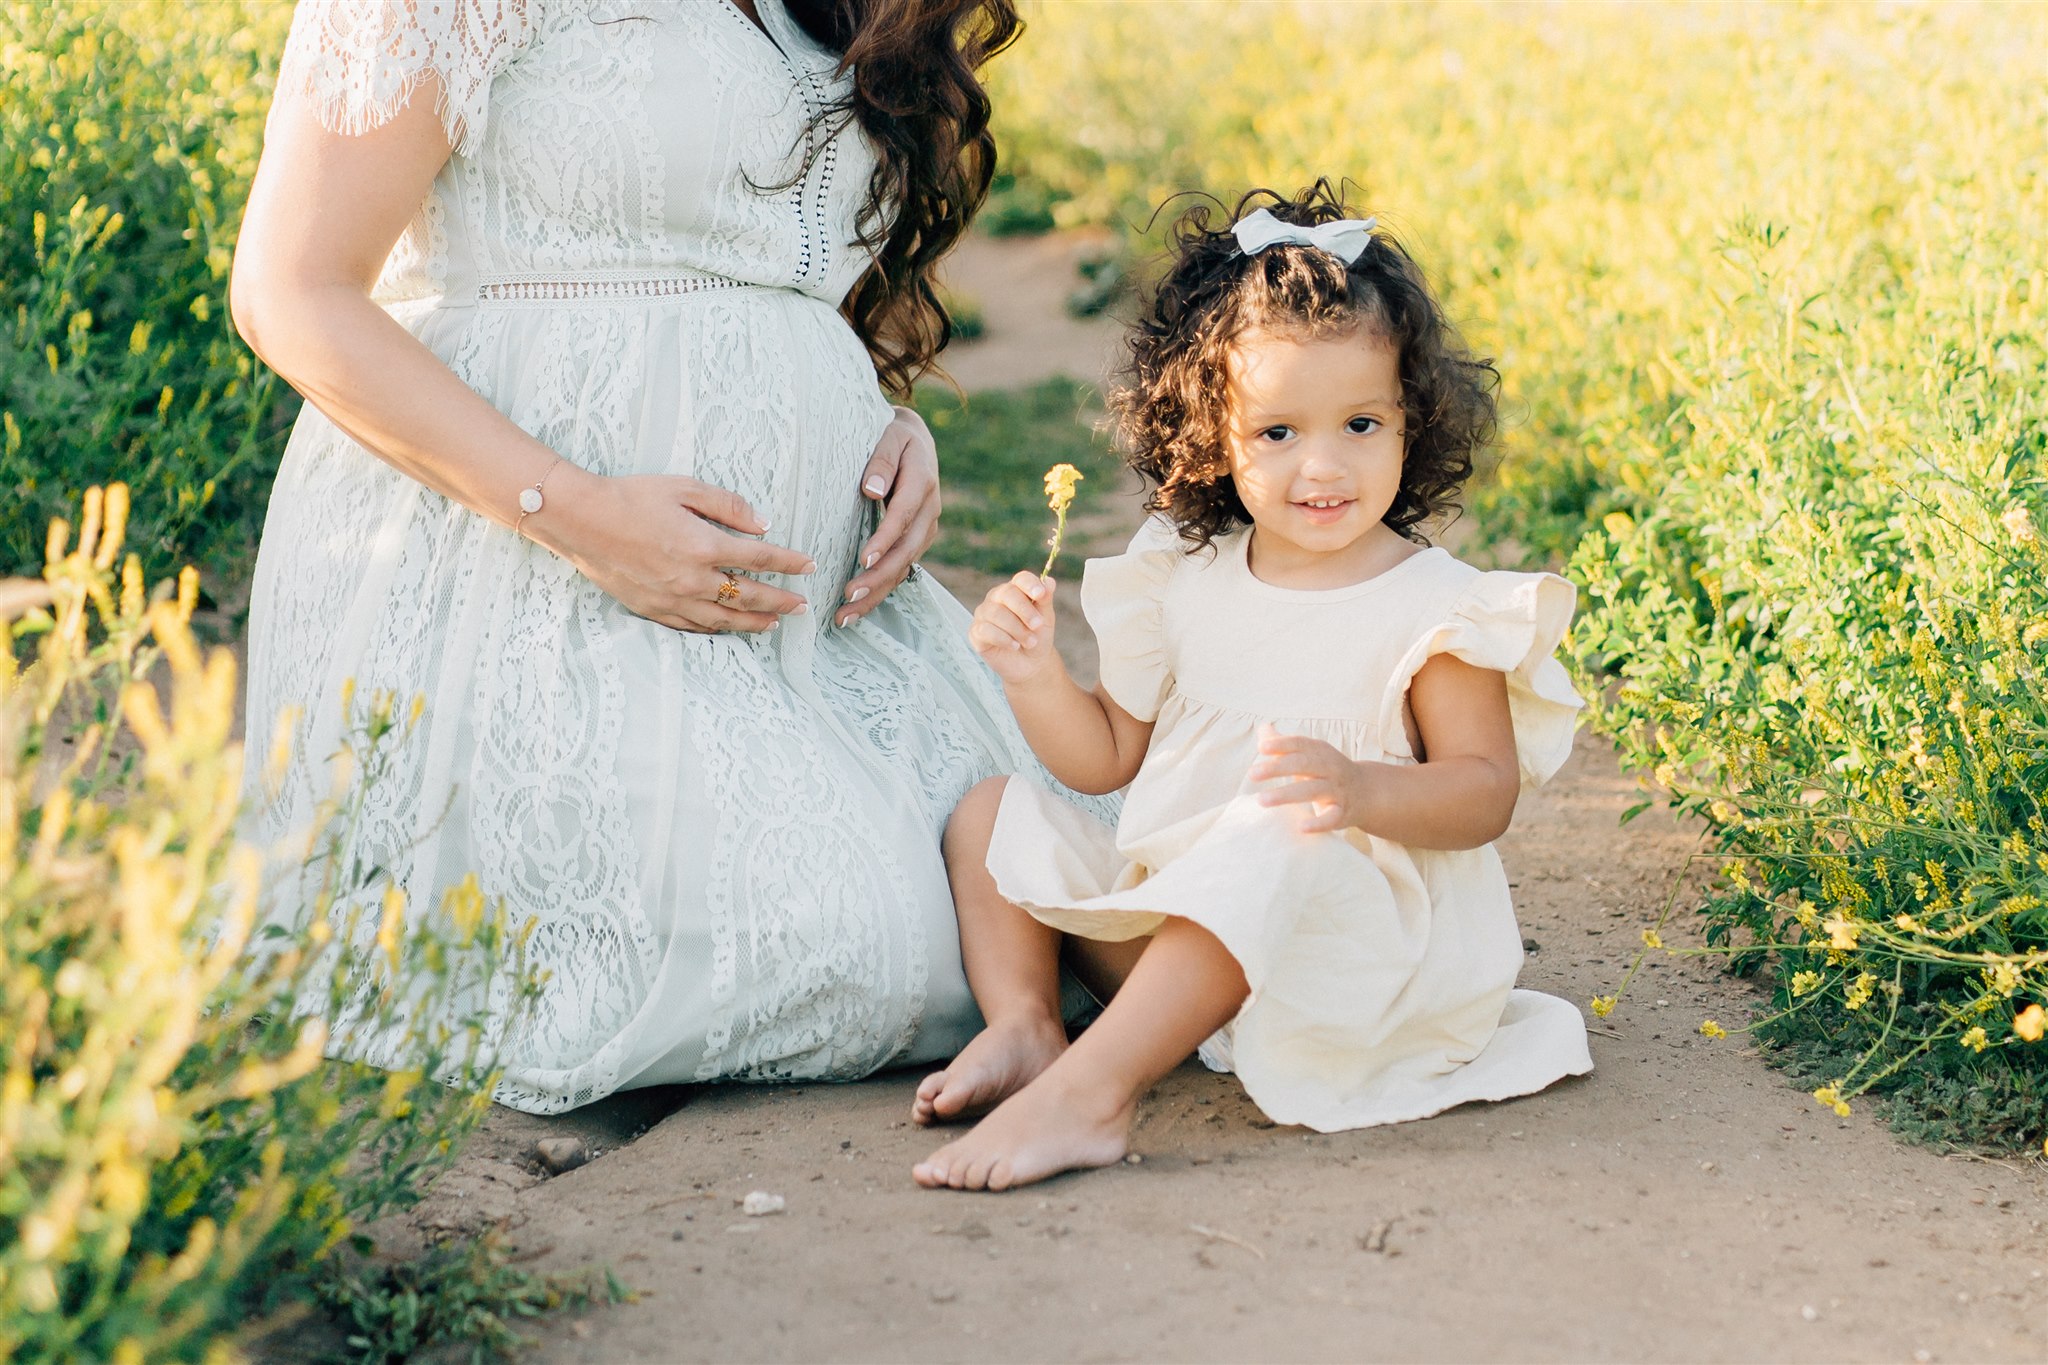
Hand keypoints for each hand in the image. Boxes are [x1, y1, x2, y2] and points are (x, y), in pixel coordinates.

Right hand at [541, 466, 815, 633]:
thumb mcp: (684, 488)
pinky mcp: (653, 609)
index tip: (809, 566)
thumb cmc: (631, 498)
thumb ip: (728, 506)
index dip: (789, 563)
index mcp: (704, 546)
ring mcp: (673, 599)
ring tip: (774, 624)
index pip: (761, 558)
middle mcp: (693, 579)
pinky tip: (728, 628)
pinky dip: (717, 629)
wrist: (581, 521)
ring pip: (724, 619)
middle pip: (749, 595)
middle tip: (802, 607)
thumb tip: (762, 524)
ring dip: (754, 622)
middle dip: (780, 601)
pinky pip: (693, 626)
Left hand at [838, 405, 941, 626]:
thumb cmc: (892, 434)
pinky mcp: (915, 541)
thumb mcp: (889, 434)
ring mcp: (924, 529)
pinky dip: (879, 591)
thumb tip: (872, 490)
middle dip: (878, 578)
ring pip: (904, 568)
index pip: (904, 515)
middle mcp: (929, 511)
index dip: (885, 539)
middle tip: (848, 597)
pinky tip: (856, 610)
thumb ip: (881, 460)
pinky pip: (900, 570)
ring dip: (876, 594)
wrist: (913, 438)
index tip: (864, 558)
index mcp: (923, 482)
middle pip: (906, 551)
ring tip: (845, 616)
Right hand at [968, 571, 1061, 686]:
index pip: (1020, 579)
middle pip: (1007, 593)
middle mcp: (996, 598)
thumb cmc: (1037, 636)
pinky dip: (1004, 639)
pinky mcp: (976, 632)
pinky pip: (986, 630)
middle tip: (1037, 625)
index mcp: (1015, 589)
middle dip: (1025, 610)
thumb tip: (1049, 581)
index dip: (1030, 584)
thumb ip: (1045, 599)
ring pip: (996, 613)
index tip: (1040, 594)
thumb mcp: (1046, 618)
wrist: (1030, 664)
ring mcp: (984, 614)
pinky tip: (1014, 646)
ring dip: (1017, 629)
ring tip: (1030, 642)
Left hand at [1249, 725, 1377, 833]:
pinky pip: (1332, 818)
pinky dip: (1318, 823)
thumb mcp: (1311, 754)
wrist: (1367, 792)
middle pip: (1304, 764)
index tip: (1261, 748)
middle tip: (1252, 774)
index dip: (1282, 744)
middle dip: (1278, 768)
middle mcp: (1331, 768)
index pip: (1300, 744)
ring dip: (1286, 795)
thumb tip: (1263, 729)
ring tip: (1261, 800)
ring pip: (1313, 790)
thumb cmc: (1327, 771)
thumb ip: (1285, 744)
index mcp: (1320, 751)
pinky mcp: (1343, 813)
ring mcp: (1338, 790)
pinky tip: (1301, 827)